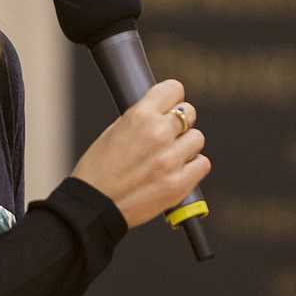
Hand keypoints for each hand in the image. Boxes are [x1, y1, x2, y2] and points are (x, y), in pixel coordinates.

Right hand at [70, 79, 209, 228]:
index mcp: (139, 116)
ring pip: (197, 139)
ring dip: (186, 146)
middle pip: (189, 113)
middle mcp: (158, 134)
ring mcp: (171, 159)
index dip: (172, 99)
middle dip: (180, 123)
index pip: (174, 89)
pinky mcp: (179, 183)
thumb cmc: (97, 171)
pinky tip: (177, 171)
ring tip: (169, 157)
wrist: (93, 206)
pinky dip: (193, 167)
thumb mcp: (113, 131)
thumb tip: (163, 111)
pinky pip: (202, 164)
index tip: (169, 106)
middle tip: (167, 136)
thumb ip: (141, 119)